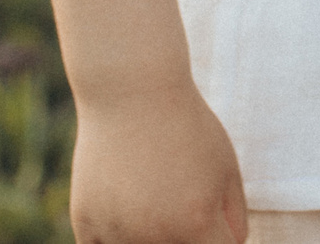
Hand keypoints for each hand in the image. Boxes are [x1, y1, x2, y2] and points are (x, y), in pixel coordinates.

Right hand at [66, 85, 248, 243]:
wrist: (131, 91)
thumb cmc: (187, 127)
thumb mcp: (226, 169)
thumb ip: (234, 220)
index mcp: (197, 225)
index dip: (216, 234)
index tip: (208, 214)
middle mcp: (155, 238)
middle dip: (184, 232)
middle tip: (175, 193)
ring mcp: (116, 234)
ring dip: (149, 235)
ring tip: (150, 193)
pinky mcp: (85, 225)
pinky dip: (116, 235)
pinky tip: (124, 204)